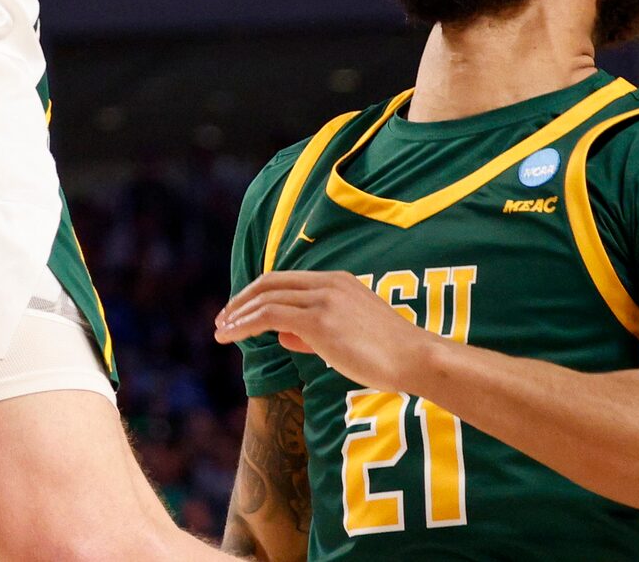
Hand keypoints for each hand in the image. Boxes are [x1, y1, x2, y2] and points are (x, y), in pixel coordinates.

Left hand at [215, 271, 444, 393]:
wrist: (417, 358)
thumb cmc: (390, 355)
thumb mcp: (350, 336)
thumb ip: (315, 333)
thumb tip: (284, 337)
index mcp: (337, 281)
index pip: (286, 280)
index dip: (258, 293)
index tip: (241, 310)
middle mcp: (327, 283)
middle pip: (270, 283)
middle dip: (242, 300)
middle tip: (223, 319)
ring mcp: (323, 299)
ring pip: (266, 298)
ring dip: (238, 314)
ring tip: (221, 331)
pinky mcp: (319, 320)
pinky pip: (270, 316)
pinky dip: (245, 324)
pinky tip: (231, 335)